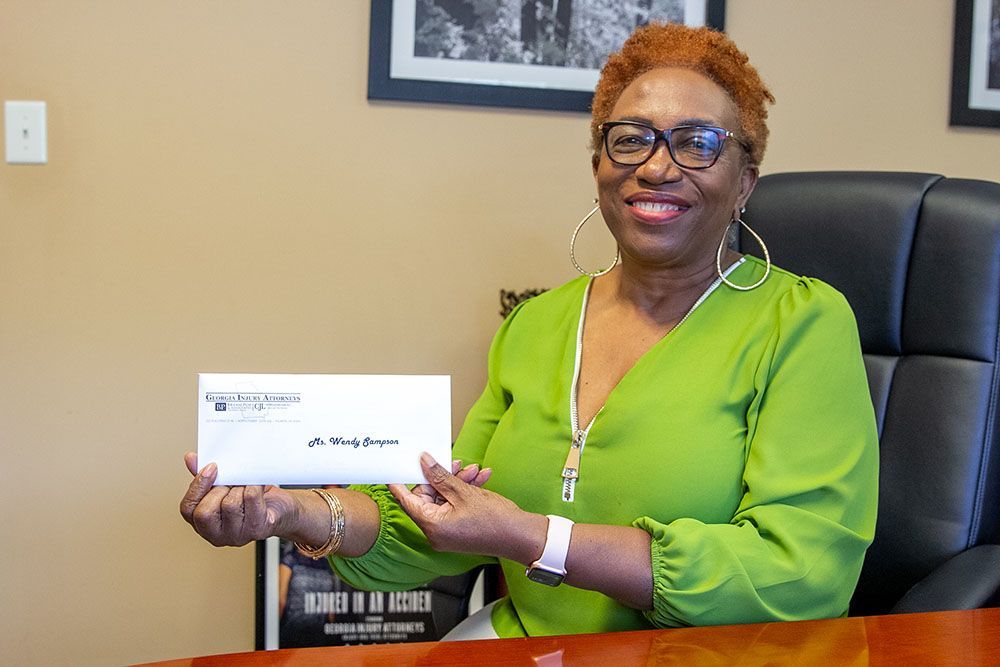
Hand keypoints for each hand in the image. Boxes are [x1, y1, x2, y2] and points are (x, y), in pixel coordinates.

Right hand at [179, 452, 298, 546]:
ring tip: (246, 484)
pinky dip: (254, 486)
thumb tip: (191, 459)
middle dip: (218, 489)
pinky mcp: (258, 529)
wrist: (283, 511)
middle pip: (205, 512)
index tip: (211, 467)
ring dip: (239, 487)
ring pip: (230, 504)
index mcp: (204, 525)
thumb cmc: (253, 500)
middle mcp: (218, 535)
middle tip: (232, 481)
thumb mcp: (226, 487)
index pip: (187, 509)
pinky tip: (258, 485)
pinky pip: (251, 499)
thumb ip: (206, 476)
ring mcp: (238, 536)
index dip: (197, 486)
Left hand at [389, 453, 544, 562]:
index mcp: (432, 525)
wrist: (520, 536)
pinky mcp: (458, 530)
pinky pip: (454, 506)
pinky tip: (480, 479)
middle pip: (428, 496)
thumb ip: (440, 476)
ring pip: (444, 498)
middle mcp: (436, 532)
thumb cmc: (495, 521)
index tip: (394, 469)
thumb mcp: (464, 492)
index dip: (400, 482)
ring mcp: (447, 532)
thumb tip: (424, 462)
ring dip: (458, 482)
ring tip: (475, 471)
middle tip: (455, 463)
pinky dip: (464, 492)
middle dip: (442, 477)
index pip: (407, 500)